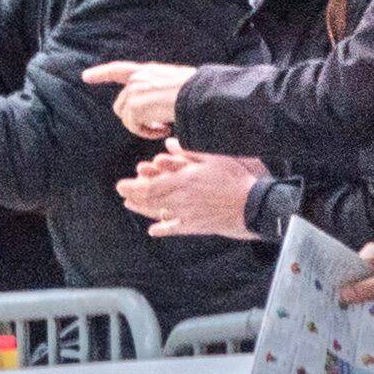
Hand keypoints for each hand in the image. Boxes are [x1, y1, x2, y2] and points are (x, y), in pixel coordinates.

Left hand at [81, 62, 191, 141]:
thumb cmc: (198, 93)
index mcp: (149, 71)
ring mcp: (134, 91)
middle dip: (136, 118)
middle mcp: (138, 78)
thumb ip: (158, 90)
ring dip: (143, 127)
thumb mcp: (176, 84)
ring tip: (163, 128)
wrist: (202, 96)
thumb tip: (150, 106)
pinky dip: (147, 132)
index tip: (85, 77)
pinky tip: (163, 130)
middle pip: (121, 105)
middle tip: (159, 126)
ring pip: (126, 118)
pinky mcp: (135, 106)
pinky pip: (133, 127)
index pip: (120, 70)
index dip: (102, 73)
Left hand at [120, 147, 267, 242]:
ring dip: (142, 210)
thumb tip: (169, 144)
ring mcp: (187, 214)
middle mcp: (181, 199)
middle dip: (133, 197)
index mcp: (183, 181)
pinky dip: (163, 229)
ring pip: (158, 213)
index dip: (132, 187)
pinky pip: (175, 229)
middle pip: (150, 200)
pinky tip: (153, 230)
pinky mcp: (196, 226)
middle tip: (123, 195)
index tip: (121, 185)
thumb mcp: (213, 158)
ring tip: (130, 206)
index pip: (149, 186)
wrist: (252, 205)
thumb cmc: (234, 178)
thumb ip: (188, 152)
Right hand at [338, 242, 373, 306]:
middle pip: (352, 278)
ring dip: (356, 299)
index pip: (348, 267)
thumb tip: (343, 295)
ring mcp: (373, 274)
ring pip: (358, 287)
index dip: (340, 281)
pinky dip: (364, 301)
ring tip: (346, 311)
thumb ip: (368, 287)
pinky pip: (366, 293)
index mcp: (371, 253)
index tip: (331, 295)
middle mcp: (369, 261)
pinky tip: (358, 310)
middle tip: (338, 307)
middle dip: (347, 292)